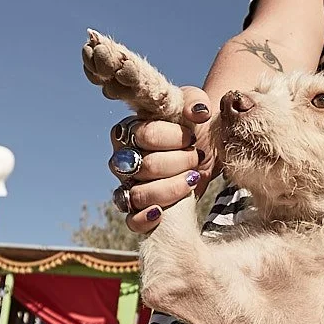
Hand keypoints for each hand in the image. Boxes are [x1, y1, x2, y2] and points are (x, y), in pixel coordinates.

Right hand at [107, 86, 213, 234]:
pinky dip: (145, 218)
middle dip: (180, 162)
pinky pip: (131, 221)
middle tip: (195, 157)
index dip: (174, 137)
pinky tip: (162, 213)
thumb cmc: (191, 126)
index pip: (146, 135)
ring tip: (192, 178)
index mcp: (129, 130)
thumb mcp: (195, 106)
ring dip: (172, 188)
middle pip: (146, 166)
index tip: (191, 136)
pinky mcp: (136, 209)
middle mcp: (122, 158)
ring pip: (139, 194)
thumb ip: (194, 102)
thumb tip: (198, 113)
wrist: (201, 151)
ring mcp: (126, 185)